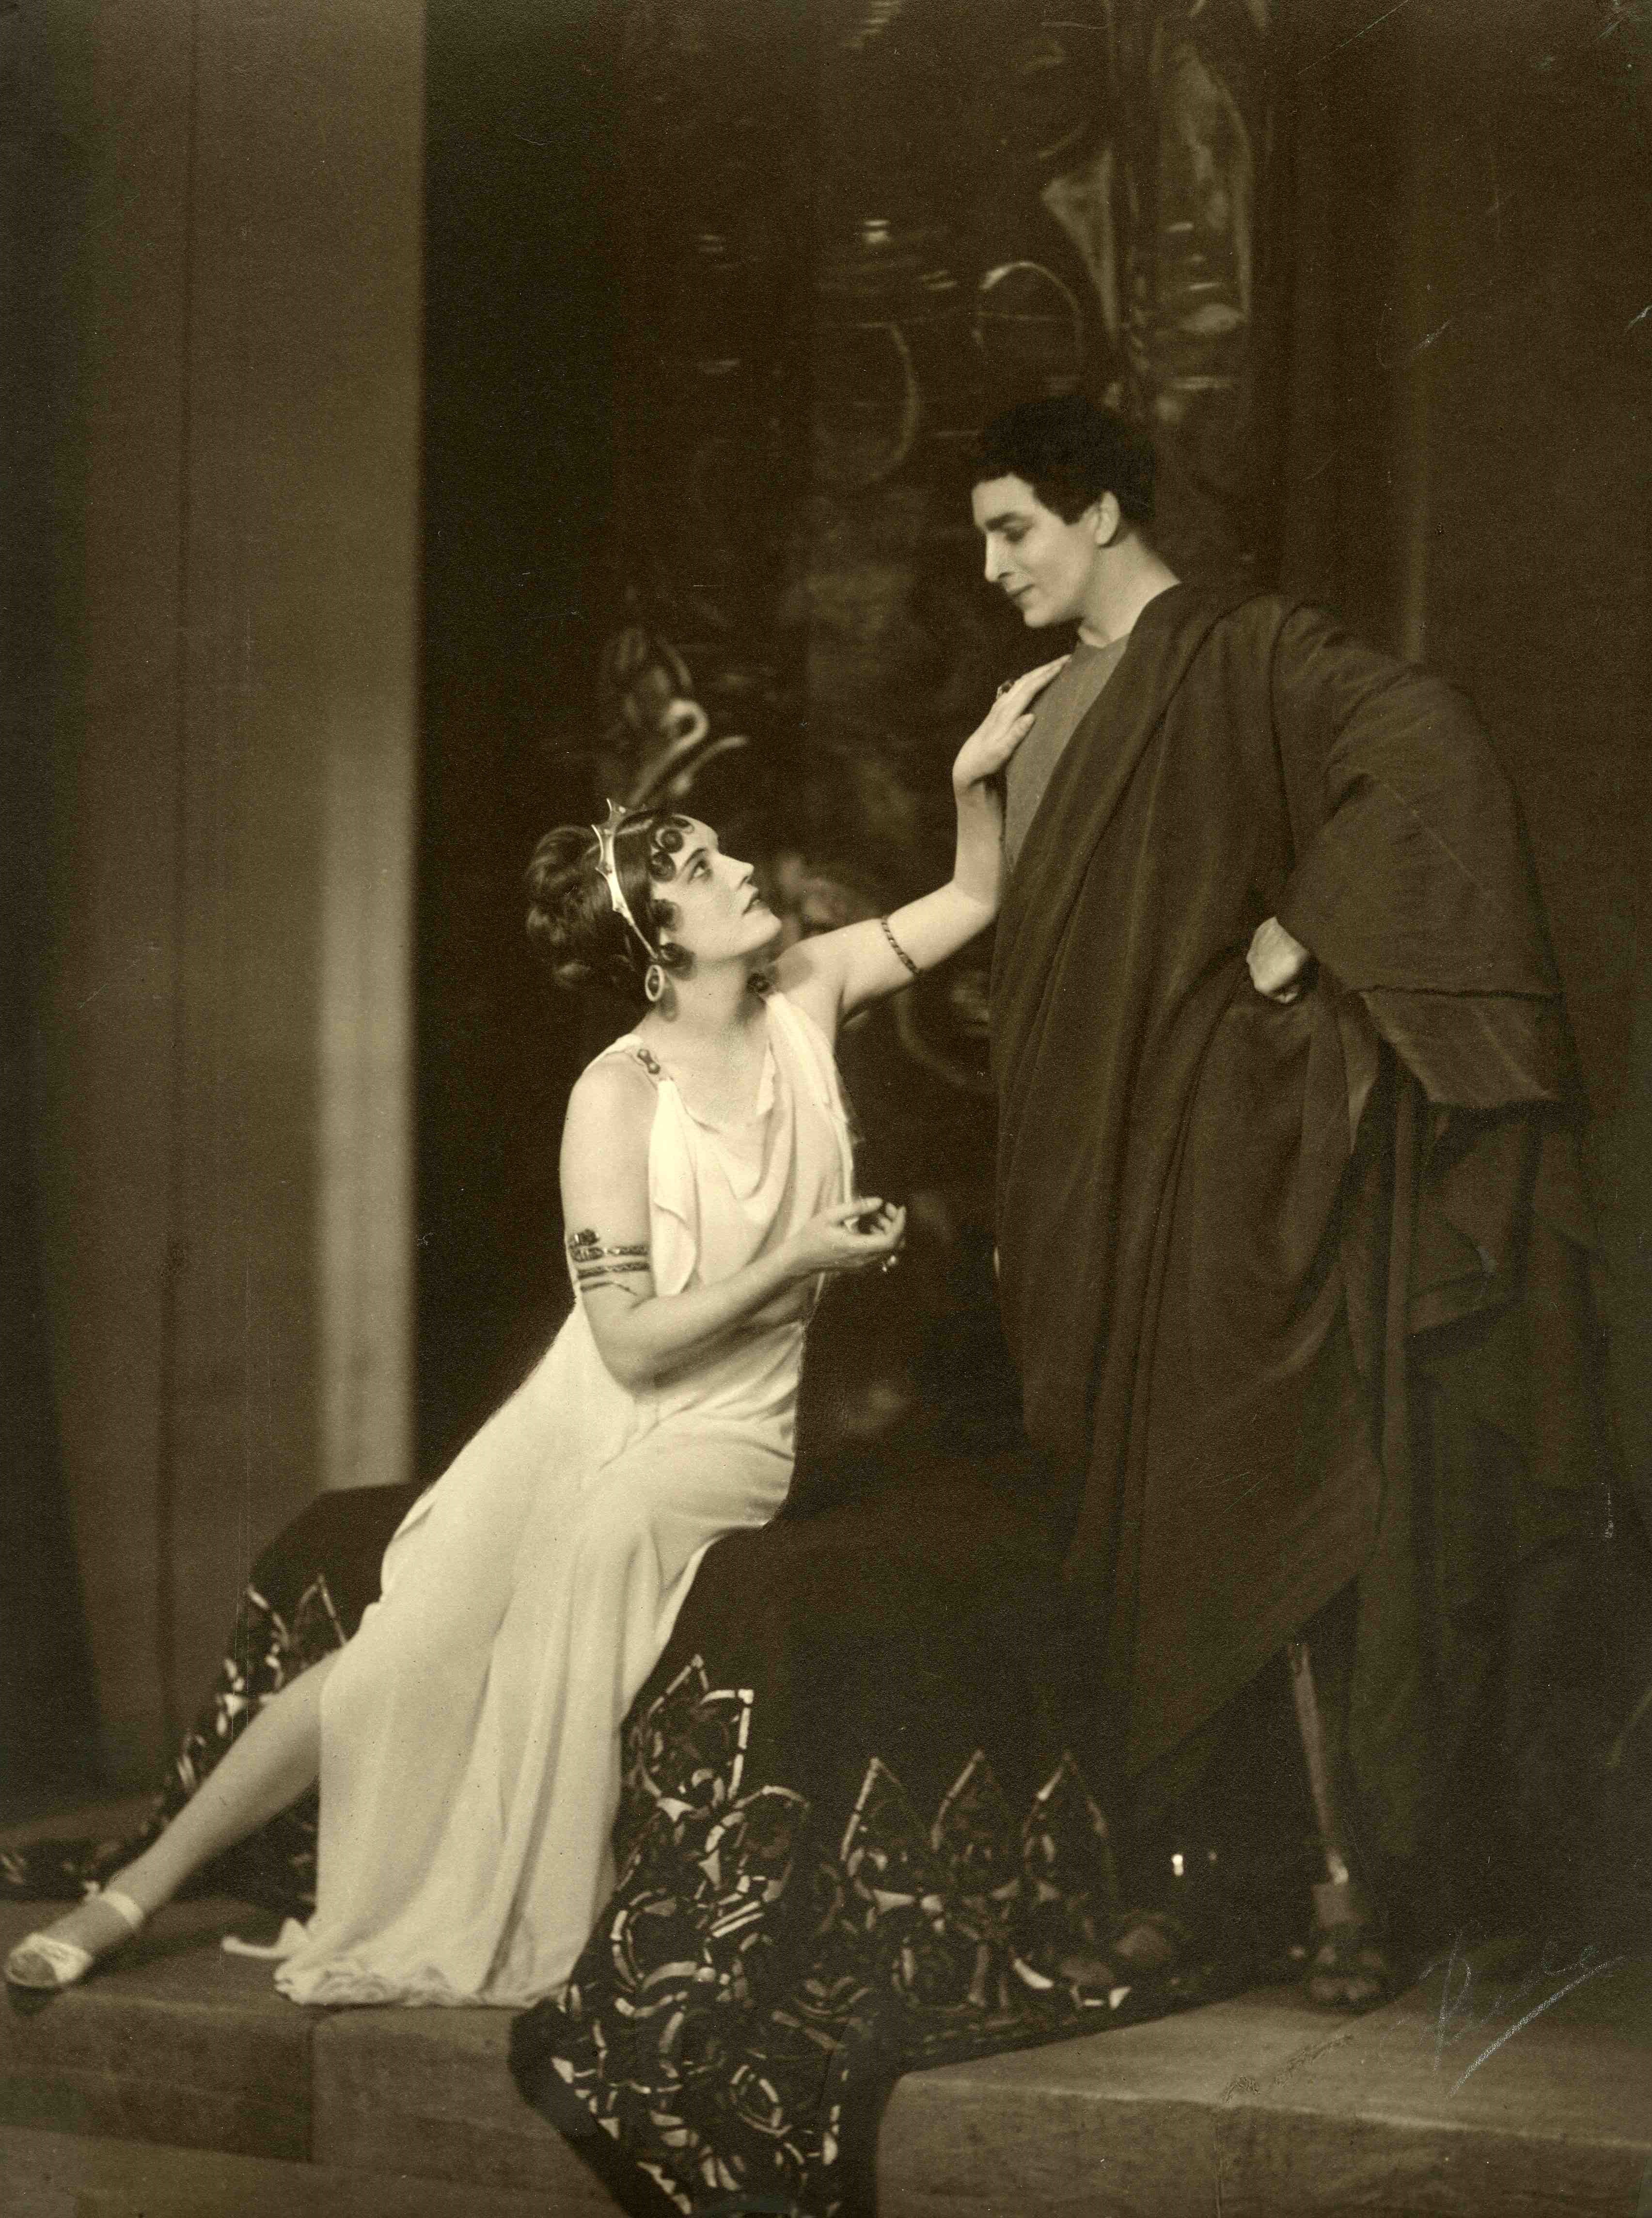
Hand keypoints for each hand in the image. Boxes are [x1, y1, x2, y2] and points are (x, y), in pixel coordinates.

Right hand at [785, 1198, 906, 1279]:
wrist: (801, 1259)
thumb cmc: (813, 1235)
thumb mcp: (830, 1215)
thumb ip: (856, 1207)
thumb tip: (879, 1201)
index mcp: (857, 1247)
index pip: (890, 1240)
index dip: (900, 1224)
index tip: (900, 1208)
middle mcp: (864, 1260)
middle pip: (895, 1245)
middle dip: (895, 1225)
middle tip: (884, 1208)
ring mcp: (863, 1265)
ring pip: (890, 1250)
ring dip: (888, 1231)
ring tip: (872, 1217)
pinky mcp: (862, 1266)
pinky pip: (881, 1255)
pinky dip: (882, 1240)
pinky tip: (869, 1228)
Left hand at [951, 658, 1068, 792]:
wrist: (969, 762)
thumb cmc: (987, 759)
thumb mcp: (1002, 751)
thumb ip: (1016, 734)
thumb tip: (1032, 716)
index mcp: (1007, 713)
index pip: (1029, 688)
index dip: (1046, 676)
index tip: (1062, 666)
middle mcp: (1003, 704)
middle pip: (1027, 679)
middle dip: (1047, 667)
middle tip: (1067, 658)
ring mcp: (1001, 704)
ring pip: (1023, 681)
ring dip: (1040, 670)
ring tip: (1057, 665)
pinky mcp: (1000, 708)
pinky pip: (1019, 687)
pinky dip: (1032, 679)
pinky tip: (1038, 678)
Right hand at [1246, 917, 1312, 1001]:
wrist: (1293, 927)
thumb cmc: (1298, 956)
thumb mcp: (1299, 977)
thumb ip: (1292, 986)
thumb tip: (1292, 985)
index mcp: (1261, 985)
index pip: (1280, 997)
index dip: (1292, 992)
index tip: (1300, 983)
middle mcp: (1251, 970)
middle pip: (1269, 980)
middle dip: (1279, 978)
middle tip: (1294, 970)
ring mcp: (1251, 952)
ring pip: (1264, 963)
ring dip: (1274, 963)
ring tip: (1287, 956)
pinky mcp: (1255, 937)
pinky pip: (1264, 948)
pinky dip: (1271, 948)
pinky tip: (1281, 944)